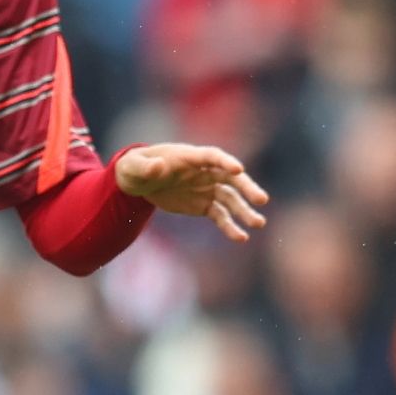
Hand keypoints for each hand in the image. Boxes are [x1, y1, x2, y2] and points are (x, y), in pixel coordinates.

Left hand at [115, 143, 269, 241]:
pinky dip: (230, 226)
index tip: (239, 169)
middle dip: (246, 187)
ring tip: (258, 224)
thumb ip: (146, 167)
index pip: (212, 156)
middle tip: (262, 200)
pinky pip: (220, 216)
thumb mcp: (134, 166)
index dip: (225, 162)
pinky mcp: (204, 205)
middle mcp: (203, 172)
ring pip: (231, 199)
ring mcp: (206, 188)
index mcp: (188, 157)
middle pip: (230, 177)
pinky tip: (241, 238)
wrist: (138, 182)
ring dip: (244, 211)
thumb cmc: (135, 167)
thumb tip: (157, 167)